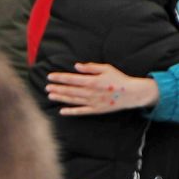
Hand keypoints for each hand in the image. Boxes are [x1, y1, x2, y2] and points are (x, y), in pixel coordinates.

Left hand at [45, 62, 159, 114]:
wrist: (132, 93)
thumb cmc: (119, 79)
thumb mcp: (107, 68)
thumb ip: (91, 67)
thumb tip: (76, 66)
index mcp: (92, 81)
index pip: (71, 79)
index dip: (60, 77)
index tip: (50, 76)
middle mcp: (90, 93)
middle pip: (70, 90)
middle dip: (57, 88)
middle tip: (47, 87)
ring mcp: (92, 102)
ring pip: (73, 100)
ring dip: (61, 98)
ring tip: (51, 96)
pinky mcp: (96, 110)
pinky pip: (81, 111)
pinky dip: (71, 112)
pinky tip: (62, 111)